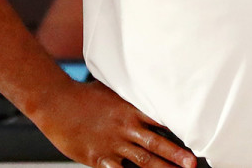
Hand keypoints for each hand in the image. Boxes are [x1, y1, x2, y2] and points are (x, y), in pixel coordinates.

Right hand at [39, 80, 197, 167]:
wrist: (56, 103)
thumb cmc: (84, 95)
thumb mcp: (112, 91)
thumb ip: (131, 97)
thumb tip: (148, 92)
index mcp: (130, 111)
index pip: (159, 121)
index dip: (178, 129)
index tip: (195, 136)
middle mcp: (124, 128)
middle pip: (155, 143)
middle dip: (175, 154)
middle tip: (192, 163)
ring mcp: (112, 145)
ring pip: (142, 160)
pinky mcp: (98, 158)